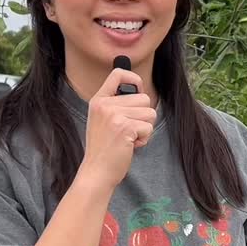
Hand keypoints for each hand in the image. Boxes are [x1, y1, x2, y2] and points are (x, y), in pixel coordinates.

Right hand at [79, 68, 156, 189]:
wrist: (96, 172)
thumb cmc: (104, 148)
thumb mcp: (103, 120)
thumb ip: (117, 105)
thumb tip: (140, 90)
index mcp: (98, 100)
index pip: (118, 74)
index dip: (134, 79)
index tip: (137, 91)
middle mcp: (105, 105)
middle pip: (144, 98)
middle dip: (143, 116)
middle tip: (128, 130)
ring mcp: (114, 115)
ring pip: (150, 112)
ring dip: (144, 128)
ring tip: (128, 138)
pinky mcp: (125, 127)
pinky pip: (149, 127)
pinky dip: (144, 139)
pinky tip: (130, 145)